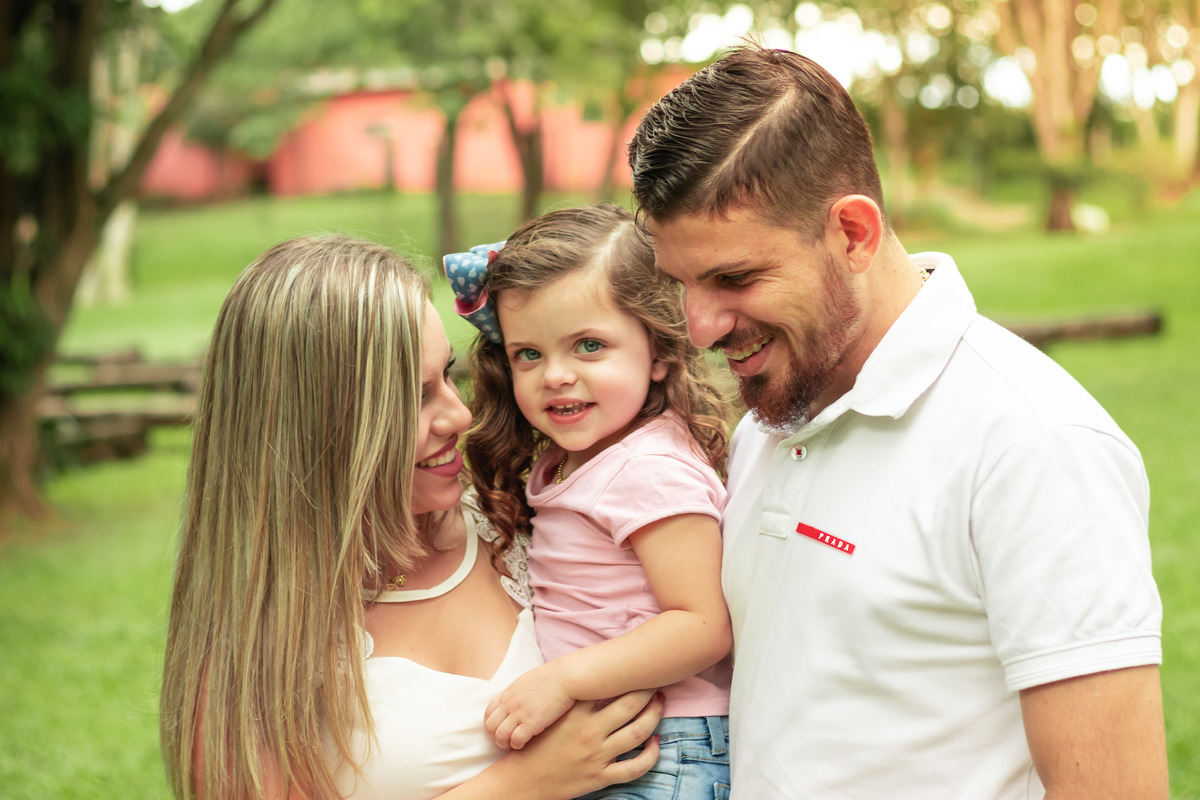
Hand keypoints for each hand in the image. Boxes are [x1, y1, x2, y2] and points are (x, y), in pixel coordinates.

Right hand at [479, 690, 664, 799]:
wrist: (521, 782)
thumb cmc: (533, 746)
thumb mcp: (547, 717)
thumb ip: (568, 699)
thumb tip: (587, 677)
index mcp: (572, 714)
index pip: (604, 685)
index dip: (623, 673)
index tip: (634, 665)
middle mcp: (588, 732)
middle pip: (629, 704)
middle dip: (646, 689)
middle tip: (655, 679)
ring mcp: (597, 756)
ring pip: (638, 732)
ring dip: (654, 715)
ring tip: (660, 703)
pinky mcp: (601, 777)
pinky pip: (636, 767)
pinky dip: (651, 755)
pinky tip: (656, 743)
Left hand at [485, 663, 572, 748]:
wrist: (565, 677)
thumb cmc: (551, 678)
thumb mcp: (526, 682)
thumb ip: (516, 693)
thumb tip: (515, 701)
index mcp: (508, 693)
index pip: (488, 712)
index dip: (490, 725)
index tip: (497, 730)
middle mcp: (510, 703)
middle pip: (490, 726)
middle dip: (494, 737)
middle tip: (504, 742)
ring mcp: (520, 713)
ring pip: (500, 735)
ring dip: (504, 744)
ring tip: (512, 745)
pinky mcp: (532, 722)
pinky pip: (516, 740)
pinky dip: (517, 745)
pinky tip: (524, 744)